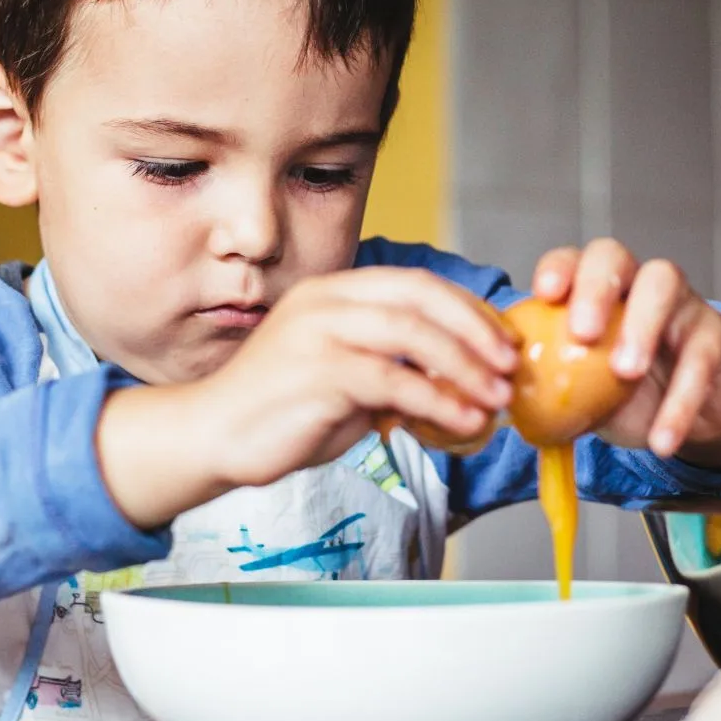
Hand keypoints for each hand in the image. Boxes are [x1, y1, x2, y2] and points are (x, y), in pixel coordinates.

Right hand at [97, 268, 517, 525]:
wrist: (211, 437)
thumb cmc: (280, 412)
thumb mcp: (347, 383)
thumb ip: (393, 371)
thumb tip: (457, 384)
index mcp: (334, 291)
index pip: (416, 284)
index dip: (467, 309)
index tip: (502, 341)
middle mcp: (326, 301)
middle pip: (421, 297)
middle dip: (475, 330)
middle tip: (509, 364)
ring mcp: (318, 333)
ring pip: (412, 334)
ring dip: (465, 366)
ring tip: (496, 397)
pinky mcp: (317, 373)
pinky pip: (393, 382)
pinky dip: (438, 401)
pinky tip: (464, 422)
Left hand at [531, 239, 720, 464]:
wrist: (685, 416)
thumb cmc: (620, 393)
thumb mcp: (580, 390)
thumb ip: (545, 386)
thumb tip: (496, 400)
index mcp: (593, 290)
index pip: (572, 260)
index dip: (558, 269)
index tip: (544, 293)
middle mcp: (634, 282)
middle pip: (614, 256)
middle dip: (595, 287)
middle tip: (582, 332)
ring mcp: (679, 302)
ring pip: (664, 282)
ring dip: (642, 326)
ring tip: (625, 373)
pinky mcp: (715, 335)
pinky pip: (701, 356)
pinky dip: (680, 401)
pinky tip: (662, 438)